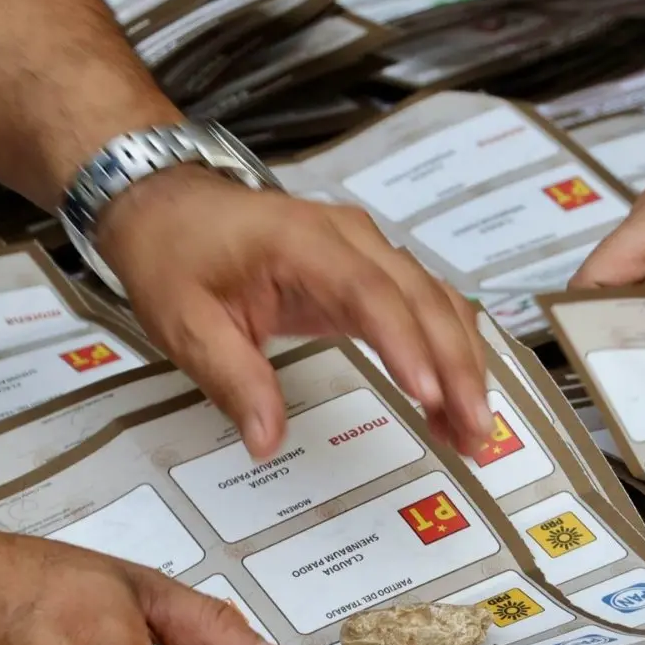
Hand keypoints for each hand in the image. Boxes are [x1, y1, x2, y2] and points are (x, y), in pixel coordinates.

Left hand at [98, 166, 491, 457]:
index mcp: (303, 243)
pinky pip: (427, 307)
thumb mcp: (185, 322)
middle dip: (457, 368)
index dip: (404, 343)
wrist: (170, 203)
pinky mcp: (373, 271)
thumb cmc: (175, 256)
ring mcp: (370, 250)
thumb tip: (267, 442)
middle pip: (424, 299)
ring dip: (464, 365)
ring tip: (474, 432)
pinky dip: (448, 353)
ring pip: (439, 303)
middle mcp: (352, 239)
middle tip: (475, 433)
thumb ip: (232, 378)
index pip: (370, 292)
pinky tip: (453, 404)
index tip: (426, 394)